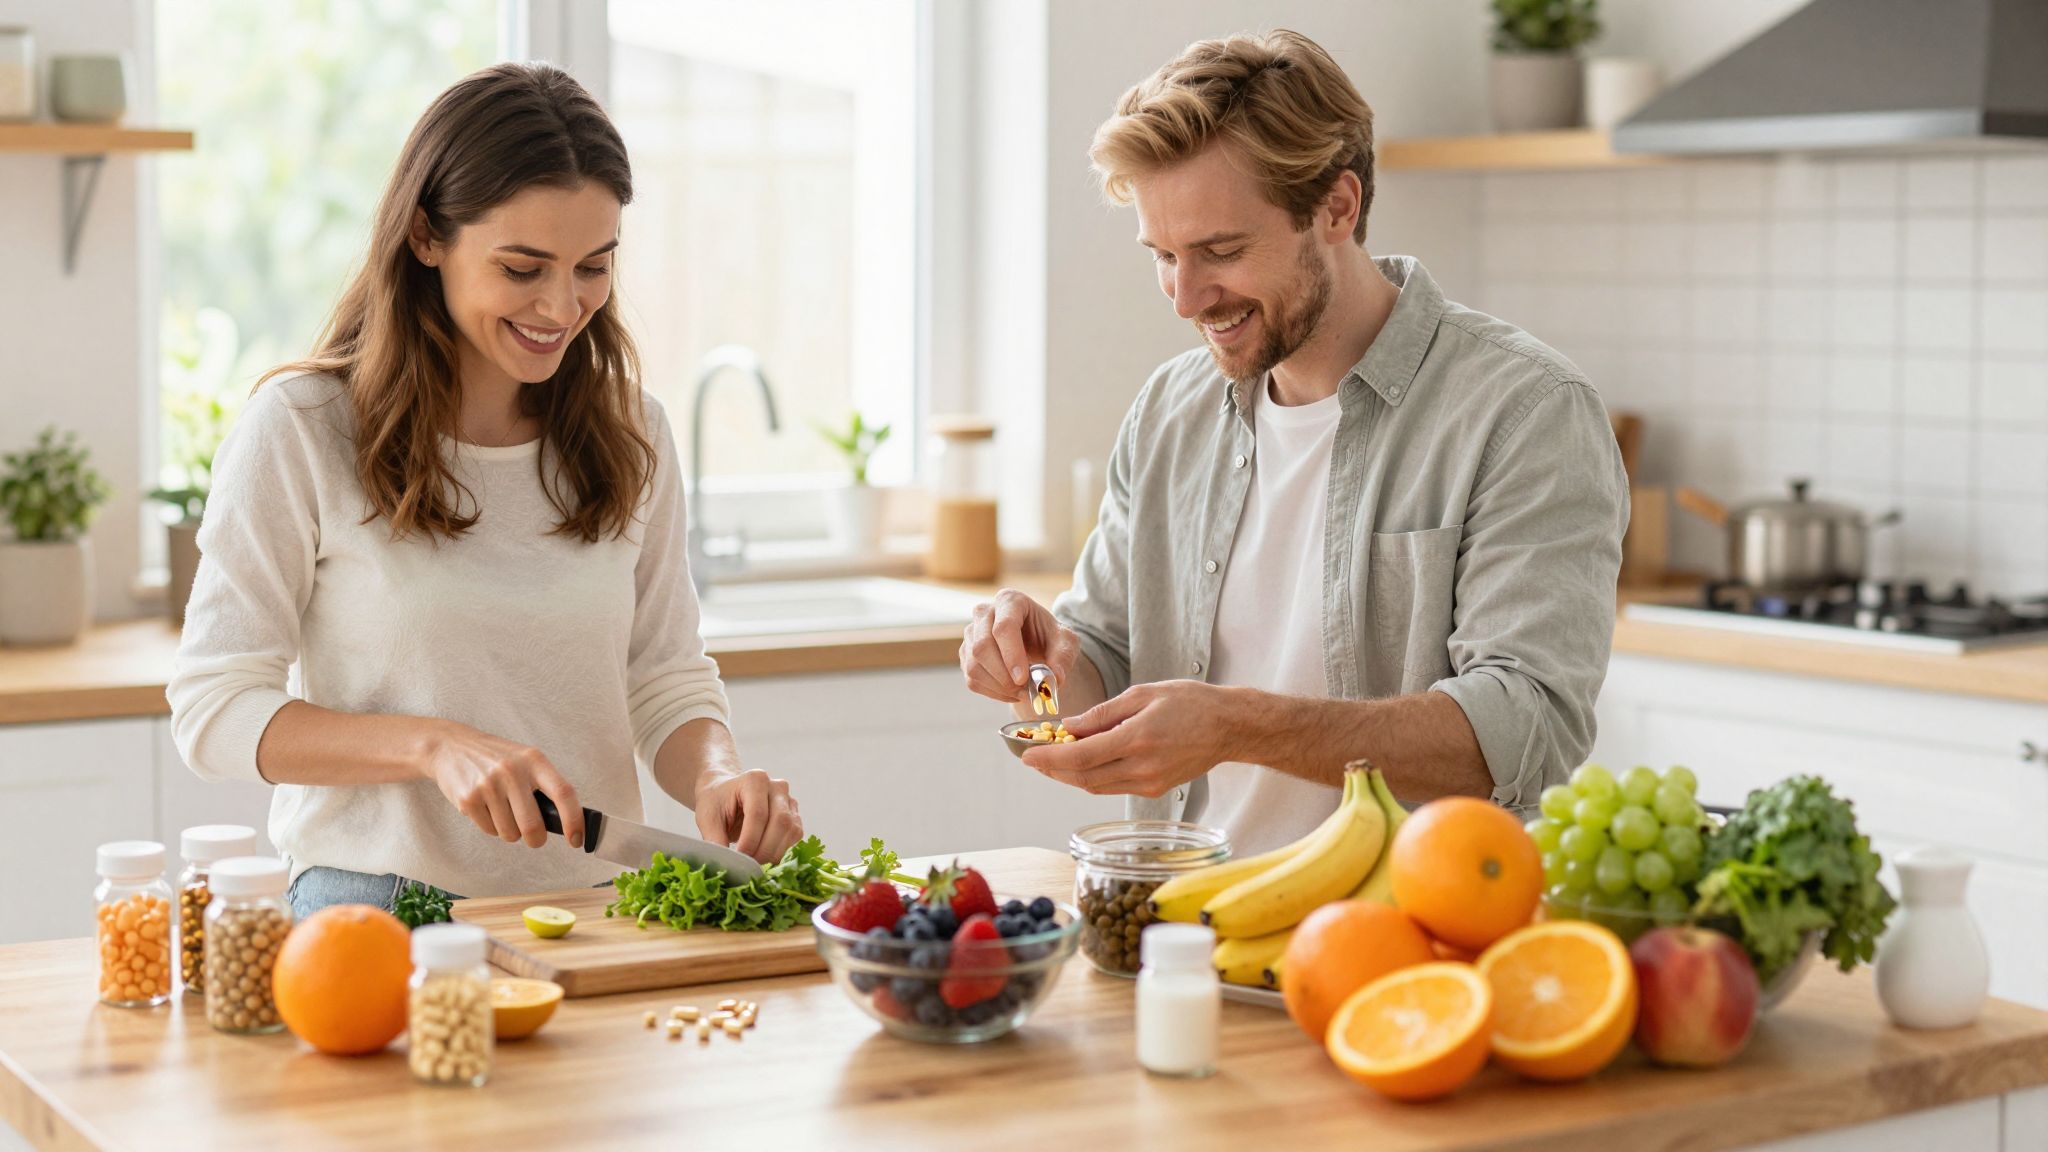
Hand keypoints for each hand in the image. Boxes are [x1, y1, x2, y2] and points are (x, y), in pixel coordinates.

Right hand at [421, 722, 583, 848]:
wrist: (451, 746)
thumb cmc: (496, 758)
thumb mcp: (524, 759)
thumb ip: (543, 785)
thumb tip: (564, 821)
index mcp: (534, 760)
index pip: (563, 792)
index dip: (574, 819)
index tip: (577, 839)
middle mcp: (512, 771)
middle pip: (533, 826)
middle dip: (536, 839)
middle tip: (533, 837)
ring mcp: (488, 785)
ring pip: (510, 833)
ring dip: (509, 831)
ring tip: (502, 810)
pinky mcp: (468, 799)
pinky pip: (489, 831)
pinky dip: (491, 827)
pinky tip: (486, 807)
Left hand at [693, 768, 802, 862]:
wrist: (725, 794)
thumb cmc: (716, 802)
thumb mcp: (708, 818)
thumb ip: (716, 839)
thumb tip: (728, 865)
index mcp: (754, 780)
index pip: (758, 814)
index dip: (750, 840)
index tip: (739, 858)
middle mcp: (777, 787)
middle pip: (780, 822)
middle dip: (765, 850)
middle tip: (748, 867)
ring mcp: (789, 800)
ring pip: (791, 830)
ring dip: (774, 853)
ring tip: (754, 864)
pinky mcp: (794, 815)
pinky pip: (795, 836)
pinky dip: (781, 850)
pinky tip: (764, 857)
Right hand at [960, 589, 1081, 703]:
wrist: (1036, 644)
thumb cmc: (1049, 637)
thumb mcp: (1065, 642)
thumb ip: (1063, 657)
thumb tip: (1055, 678)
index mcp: (1010, 600)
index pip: (1003, 627)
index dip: (1011, 655)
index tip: (1023, 678)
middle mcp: (984, 612)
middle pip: (982, 647)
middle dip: (1003, 675)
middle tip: (1025, 690)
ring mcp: (971, 633)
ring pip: (973, 665)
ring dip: (998, 687)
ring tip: (1022, 693)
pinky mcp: (966, 654)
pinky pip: (972, 679)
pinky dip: (993, 692)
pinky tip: (1012, 692)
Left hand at [1020, 680, 1227, 797]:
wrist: (1228, 727)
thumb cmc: (1190, 703)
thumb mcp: (1143, 694)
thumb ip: (1103, 714)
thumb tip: (1069, 727)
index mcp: (1137, 739)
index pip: (1080, 756)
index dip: (1049, 758)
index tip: (1027, 755)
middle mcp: (1141, 768)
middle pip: (1083, 777)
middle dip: (1052, 769)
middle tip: (1032, 758)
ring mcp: (1148, 783)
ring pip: (1095, 786)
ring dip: (1069, 776)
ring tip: (1051, 761)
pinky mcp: (1154, 790)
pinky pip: (1113, 787)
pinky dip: (1092, 777)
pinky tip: (1082, 764)